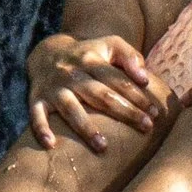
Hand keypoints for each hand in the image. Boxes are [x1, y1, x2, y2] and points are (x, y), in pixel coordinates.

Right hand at [28, 31, 167, 153]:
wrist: (46, 52)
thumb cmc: (87, 54)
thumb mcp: (109, 45)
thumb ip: (130, 57)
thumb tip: (144, 79)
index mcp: (92, 60)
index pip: (118, 80)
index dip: (137, 96)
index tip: (154, 114)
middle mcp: (73, 74)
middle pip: (101, 95)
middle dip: (124, 112)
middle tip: (146, 128)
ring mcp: (54, 87)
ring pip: (71, 108)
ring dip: (86, 128)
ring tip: (103, 146)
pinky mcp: (37, 98)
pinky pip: (36, 115)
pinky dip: (41, 129)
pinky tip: (51, 145)